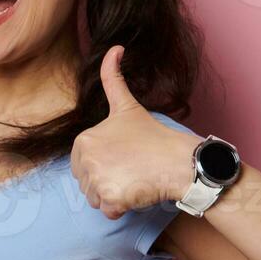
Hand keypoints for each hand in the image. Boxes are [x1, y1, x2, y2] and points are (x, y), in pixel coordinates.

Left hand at [69, 46, 201, 217]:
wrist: (180, 162)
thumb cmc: (154, 136)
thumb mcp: (127, 106)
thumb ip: (113, 79)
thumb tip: (114, 47)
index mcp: (83, 140)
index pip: (81, 164)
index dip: (103, 164)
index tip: (124, 157)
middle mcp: (85, 159)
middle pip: (87, 183)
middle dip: (107, 181)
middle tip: (132, 170)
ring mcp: (96, 180)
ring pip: (95, 199)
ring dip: (114, 195)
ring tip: (135, 180)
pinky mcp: (110, 200)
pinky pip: (108, 212)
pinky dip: (122, 208)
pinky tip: (137, 192)